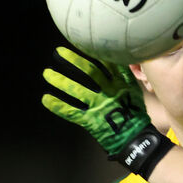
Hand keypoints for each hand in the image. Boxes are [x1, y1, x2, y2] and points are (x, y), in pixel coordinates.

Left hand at [41, 46, 171, 175]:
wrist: (136, 140)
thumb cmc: (136, 117)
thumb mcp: (135, 93)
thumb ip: (125, 77)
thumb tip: (118, 60)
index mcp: (121, 84)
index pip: (106, 64)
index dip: (93, 52)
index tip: (82, 42)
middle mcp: (108, 92)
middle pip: (89, 72)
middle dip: (73, 61)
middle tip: (59, 52)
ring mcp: (98, 106)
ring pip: (76, 90)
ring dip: (60, 81)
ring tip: (47, 74)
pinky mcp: (90, 120)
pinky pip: (71, 111)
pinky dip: (57, 106)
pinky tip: (46, 98)